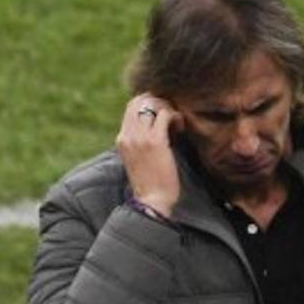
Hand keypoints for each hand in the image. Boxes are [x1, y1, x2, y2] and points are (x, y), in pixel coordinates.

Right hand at [116, 93, 184, 217]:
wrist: (151, 202)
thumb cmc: (150, 185)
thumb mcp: (138, 161)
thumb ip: (141, 144)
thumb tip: (156, 129)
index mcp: (122, 139)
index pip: (131, 108)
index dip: (149, 105)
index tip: (163, 116)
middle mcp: (128, 135)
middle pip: (139, 100)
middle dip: (158, 102)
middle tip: (171, 115)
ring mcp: (140, 137)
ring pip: (152, 104)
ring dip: (168, 108)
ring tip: (177, 123)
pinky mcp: (155, 142)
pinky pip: (165, 115)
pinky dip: (175, 116)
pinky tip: (181, 128)